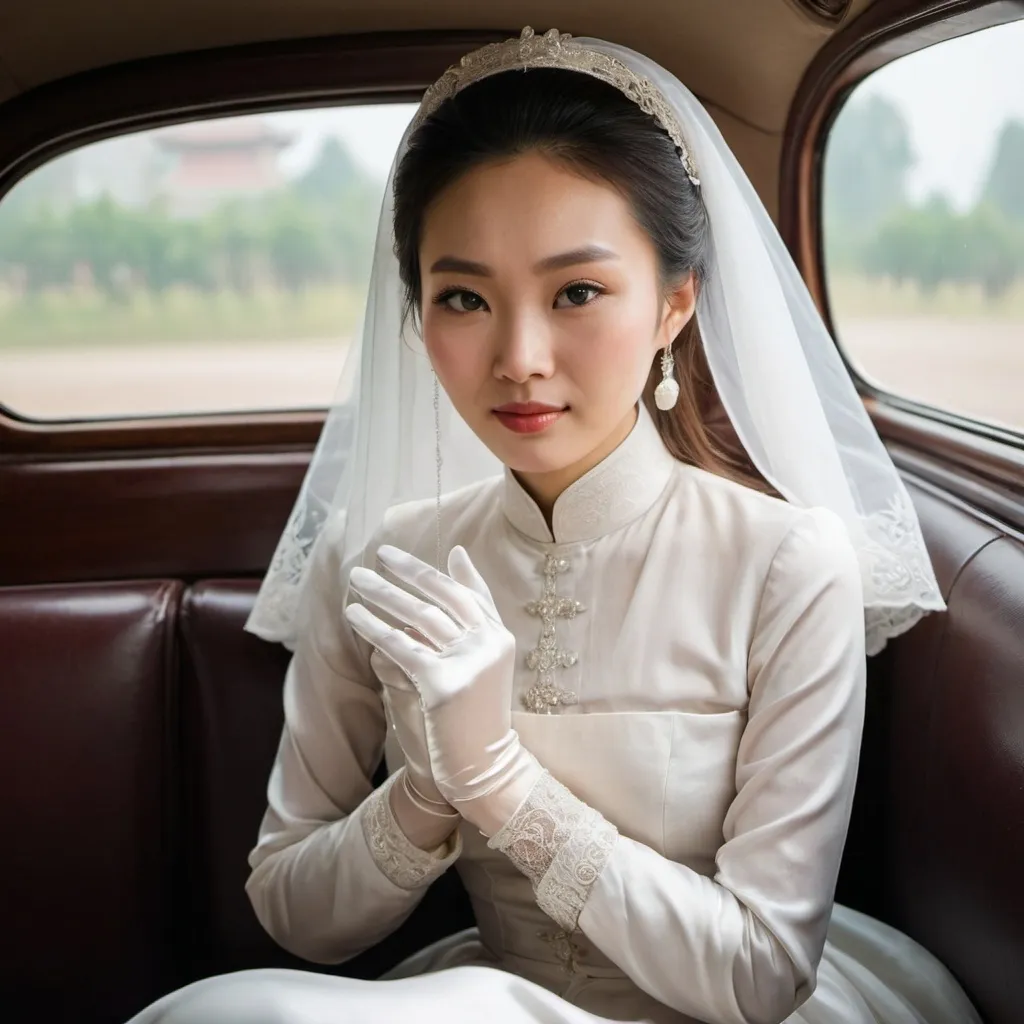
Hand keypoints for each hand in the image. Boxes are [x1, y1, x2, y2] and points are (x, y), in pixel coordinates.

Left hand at [345, 545, 541, 834]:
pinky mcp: (445, 684)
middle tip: (380, 553)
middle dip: (410, 571)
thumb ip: (469, 629)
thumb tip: (454, 575)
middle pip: (444, 596)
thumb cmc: (475, 720)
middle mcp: (490, 644)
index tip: (424, 553)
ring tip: (357, 579)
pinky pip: (402, 646)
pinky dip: (374, 627)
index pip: (471, 594)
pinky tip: (353, 615)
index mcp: (501, 638)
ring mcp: (470, 663)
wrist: (485, 770)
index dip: (444, 572)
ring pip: (420, 616)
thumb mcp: (482, 670)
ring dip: (384, 593)